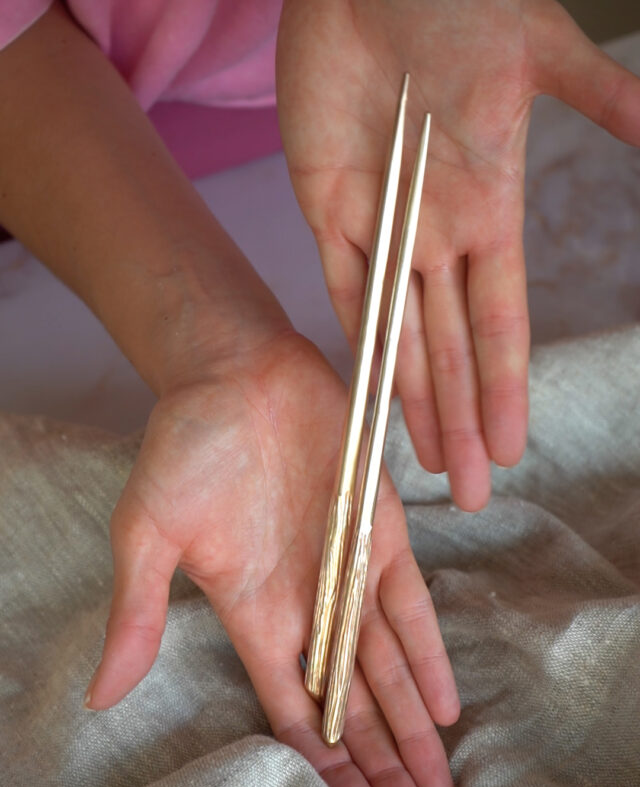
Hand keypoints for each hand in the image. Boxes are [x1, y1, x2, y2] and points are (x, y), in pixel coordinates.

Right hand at [84, 331, 460, 786]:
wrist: (237, 372)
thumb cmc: (187, 446)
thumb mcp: (147, 531)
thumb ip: (136, 611)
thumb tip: (100, 697)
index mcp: (252, 612)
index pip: (296, 708)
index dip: (328, 764)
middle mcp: (306, 602)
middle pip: (353, 702)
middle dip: (382, 762)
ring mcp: (347, 569)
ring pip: (387, 665)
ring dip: (412, 724)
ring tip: (435, 785)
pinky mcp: (381, 530)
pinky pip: (410, 605)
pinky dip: (429, 653)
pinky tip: (445, 703)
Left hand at [276, 0, 639, 510]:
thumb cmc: (457, 3)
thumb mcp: (541, 53)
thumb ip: (599, 98)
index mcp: (490, 209)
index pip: (502, 322)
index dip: (505, 388)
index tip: (513, 446)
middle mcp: (438, 235)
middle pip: (453, 350)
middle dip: (461, 421)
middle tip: (469, 492)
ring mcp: (383, 228)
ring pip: (401, 337)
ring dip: (415, 402)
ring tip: (425, 462)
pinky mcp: (329, 209)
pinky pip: (345, 291)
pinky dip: (359, 341)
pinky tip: (372, 393)